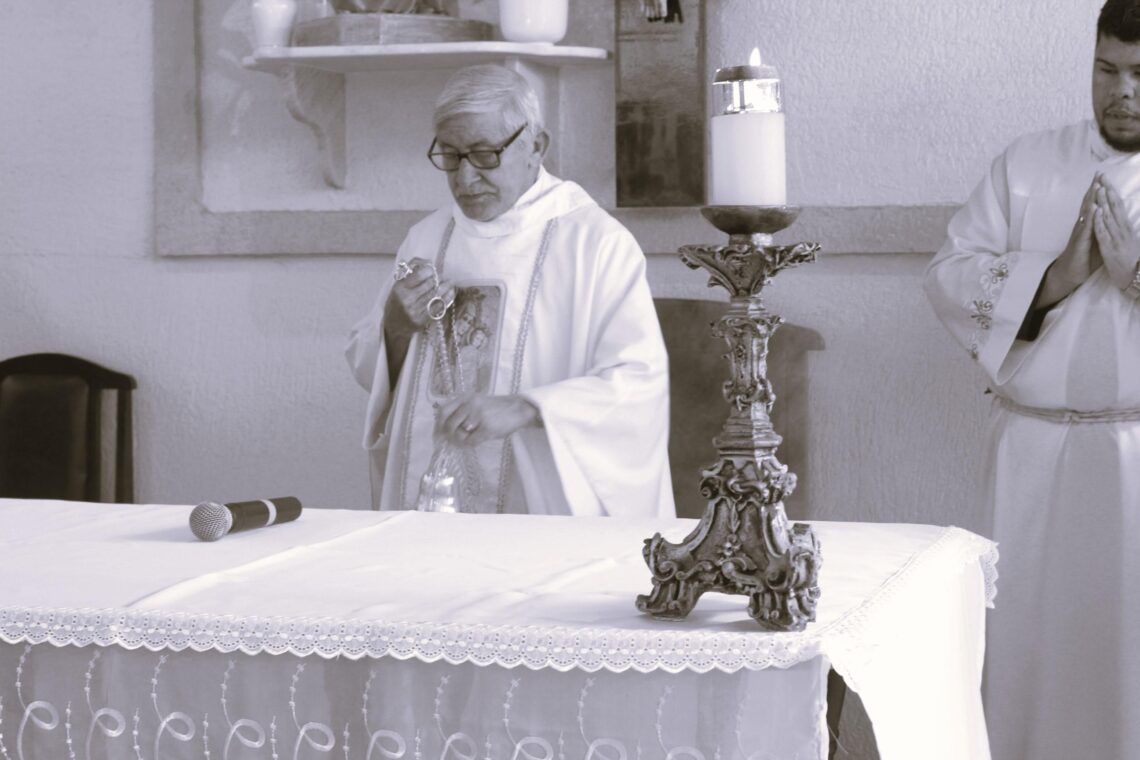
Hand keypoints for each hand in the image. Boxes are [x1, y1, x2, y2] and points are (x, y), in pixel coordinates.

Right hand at [388, 258, 455, 329]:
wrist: (393, 325)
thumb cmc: (397, 301)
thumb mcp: (398, 284)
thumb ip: (411, 271)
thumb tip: (428, 262)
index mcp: (399, 288)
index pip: (420, 274)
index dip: (430, 270)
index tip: (433, 270)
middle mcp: (407, 300)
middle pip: (431, 285)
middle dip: (439, 279)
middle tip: (442, 277)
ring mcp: (415, 311)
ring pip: (437, 295)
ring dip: (446, 287)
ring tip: (450, 283)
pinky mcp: (423, 321)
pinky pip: (439, 307)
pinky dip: (447, 298)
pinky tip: (450, 292)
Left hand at [437, 393, 540, 445]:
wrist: (519, 409)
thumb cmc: (498, 408)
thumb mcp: (478, 403)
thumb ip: (462, 410)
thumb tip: (445, 428)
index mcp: (466, 398)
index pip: (444, 411)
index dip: (439, 424)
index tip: (439, 434)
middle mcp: (470, 404)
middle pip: (450, 424)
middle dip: (449, 436)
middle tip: (452, 441)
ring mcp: (479, 416)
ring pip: (459, 433)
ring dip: (461, 441)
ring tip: (467, 440)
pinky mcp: (487, 427)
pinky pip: (471, 441)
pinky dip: (470, 444)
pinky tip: (474, 442)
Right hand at [1037, 176, 1102, 306]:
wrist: (1070, 274)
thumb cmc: (1083, 259)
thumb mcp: (1096, 241)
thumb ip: (1101, 229)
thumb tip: (1109, 220)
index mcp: (1087, 225)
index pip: (1093, 204)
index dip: (1098, 191)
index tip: (1103, 177)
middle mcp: (1082, 226)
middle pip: (1088, 203)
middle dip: (1094, 188)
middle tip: (1099, 173)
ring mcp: (1080, 233)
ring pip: (1086, 213)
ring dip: (1091, 199)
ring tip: (1097, 185)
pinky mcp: (1080, 242)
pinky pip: (1086, 227)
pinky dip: (1090, 216)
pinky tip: (1093, 207)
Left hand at [1093, 177, 1139, 290]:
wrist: (1134, 278)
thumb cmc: (1132, 259)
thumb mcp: (1129, 240)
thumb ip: (1124, 227)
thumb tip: (1121, 215)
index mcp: (1126, 227)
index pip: (1119, 206)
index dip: (1112, 192)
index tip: (1105, 179)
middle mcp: (1123, 230)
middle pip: (1115, 207)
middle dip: (1107, 191)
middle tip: (1102, 176)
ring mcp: (1117, 238)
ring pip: (1109, 217)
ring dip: (1103, 202)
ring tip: (1099, 189)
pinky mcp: (1110, 248)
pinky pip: (1104, 233)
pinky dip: (1100, 222)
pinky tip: (1096, 213)